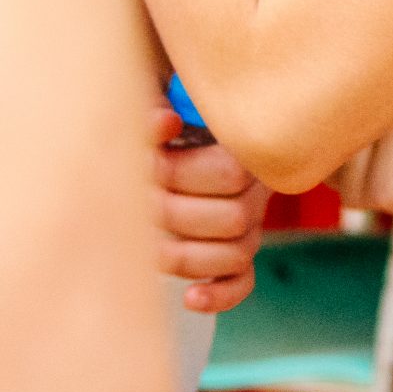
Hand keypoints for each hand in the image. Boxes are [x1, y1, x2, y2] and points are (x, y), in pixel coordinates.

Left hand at [150, 109, 269, 311]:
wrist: (170, 125)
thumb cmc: (163, 109)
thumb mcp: (158, 93)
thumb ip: (158, 105)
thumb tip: (166, 125)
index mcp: (243, 148)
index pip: (230, 174)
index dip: (182, 174)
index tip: (147, 164)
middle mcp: (253, 188)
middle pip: (235, 219)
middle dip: (177, 216)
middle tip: (139, 205)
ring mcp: (247, 223)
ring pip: (237, 253)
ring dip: (189, 257)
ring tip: (150, 247)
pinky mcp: (233, 253)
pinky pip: (242, 281)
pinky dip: (220, 294)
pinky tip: (191, 298)